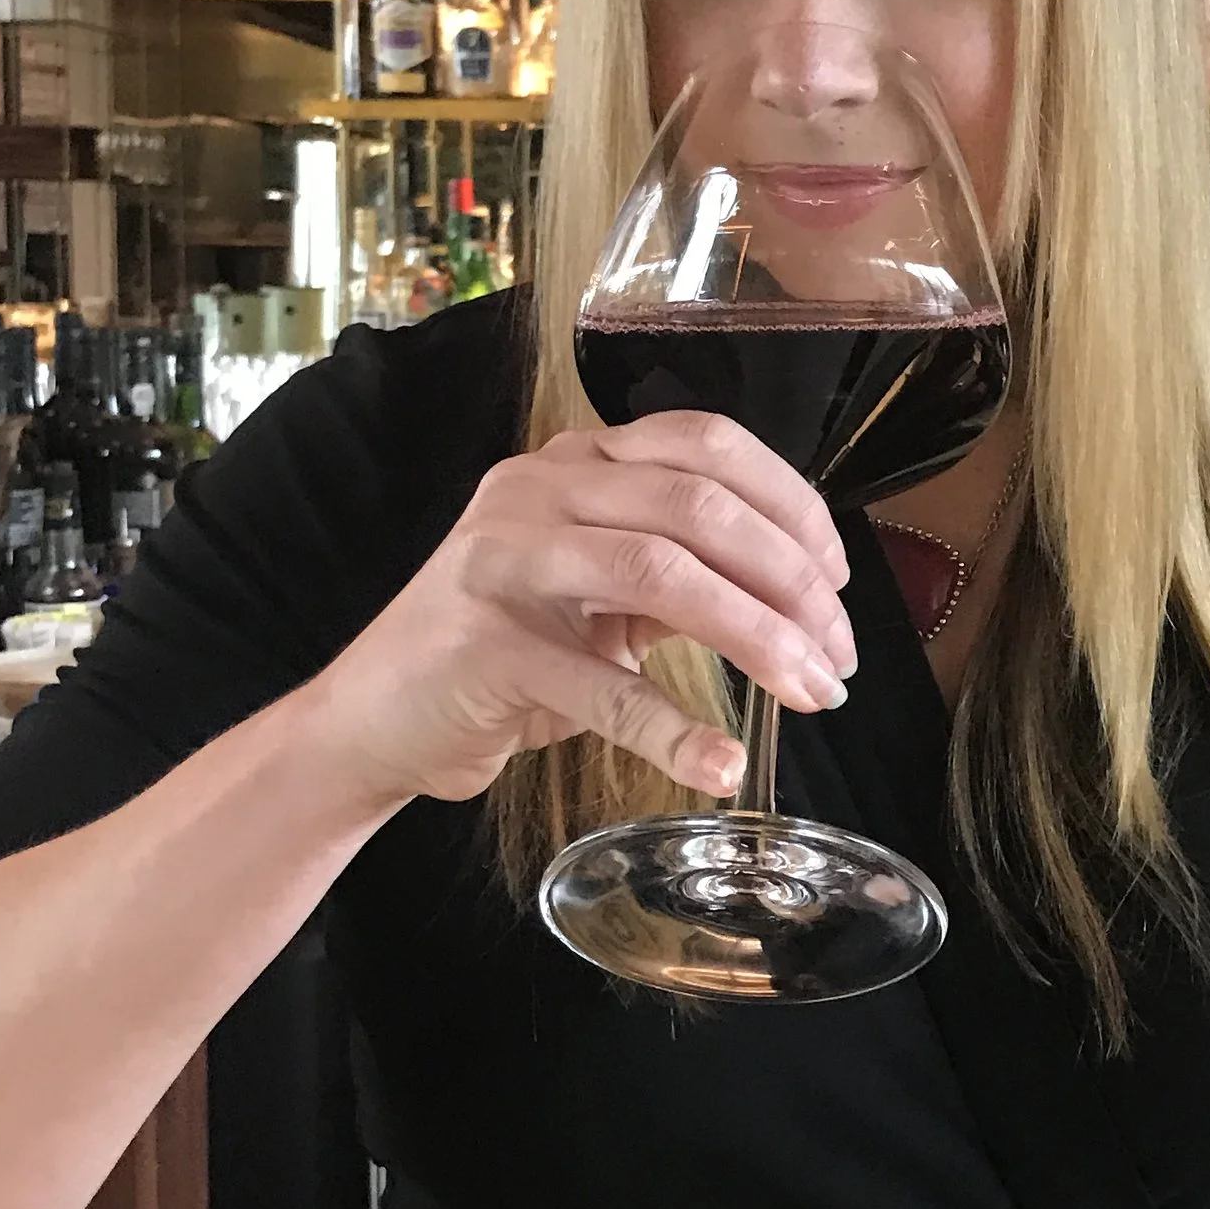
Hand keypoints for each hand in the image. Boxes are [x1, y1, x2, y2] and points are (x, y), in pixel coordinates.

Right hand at [307, 411, 858, 811]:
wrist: (372, 719)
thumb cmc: (498, 654)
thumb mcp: (596, 595)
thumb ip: (678, 573)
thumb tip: (796, 594)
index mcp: (575, 462)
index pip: (705, 444)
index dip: (789, 505)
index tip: (838, 578)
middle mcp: (537, 489)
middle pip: (698, 505)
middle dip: (791, 581)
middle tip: (838, 653)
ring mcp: (503, 559)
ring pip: (662, 574)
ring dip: (758, 638)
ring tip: (809, 693)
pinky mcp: (482, 644)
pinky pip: (602, 687)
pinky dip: (676, 730)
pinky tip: (721, 764)